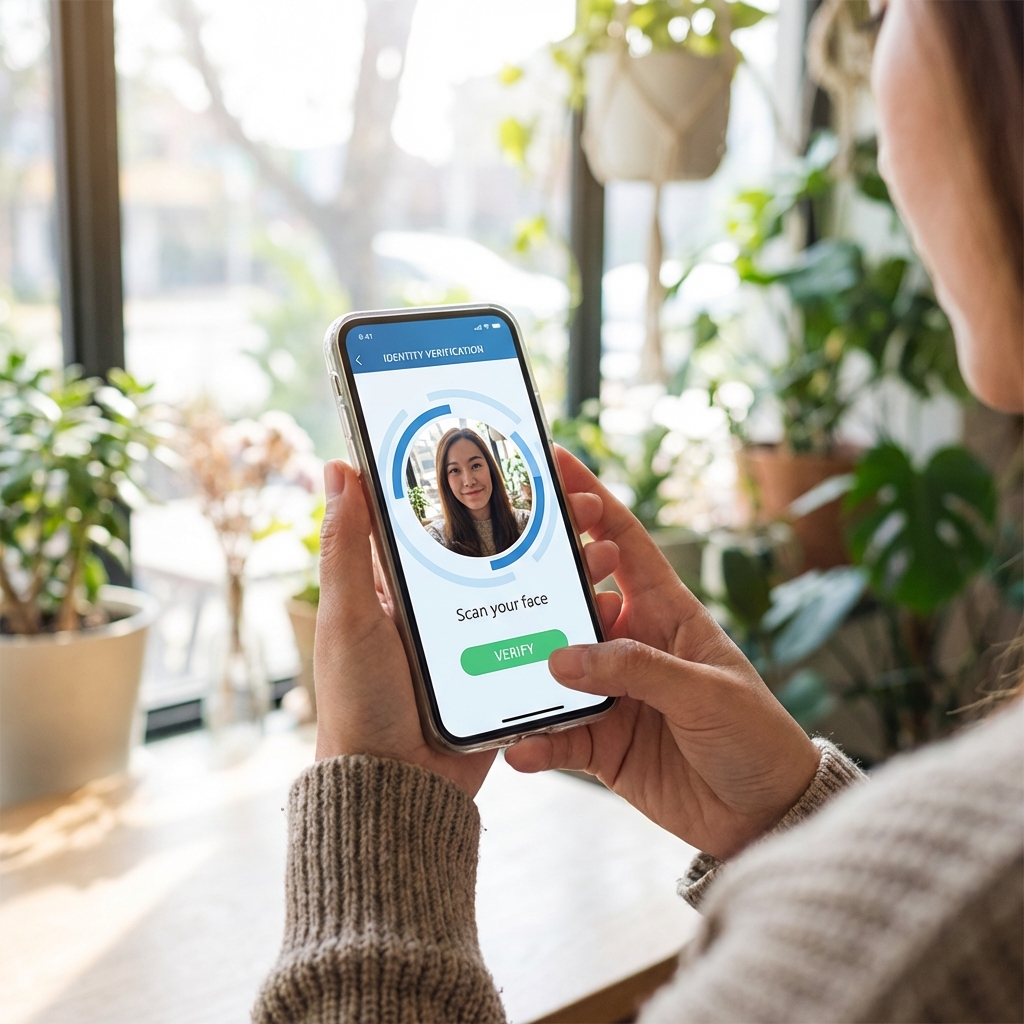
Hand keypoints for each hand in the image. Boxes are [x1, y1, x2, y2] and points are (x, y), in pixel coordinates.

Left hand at [311, 459, 620, 798]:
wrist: (398, 788)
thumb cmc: (361, 701)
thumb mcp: (350, 616)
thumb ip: (345, 546)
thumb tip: (336, 468)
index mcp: (402, 585)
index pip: (445, 521)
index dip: (483, 488)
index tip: (523, 460)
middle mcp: (443, 606)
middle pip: (499, 550)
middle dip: (544, 521)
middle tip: (582, 503)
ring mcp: (475, 639)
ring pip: (528, 588)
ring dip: (568, 563)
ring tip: (604, 546)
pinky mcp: (501, 671)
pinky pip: (541, 635)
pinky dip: (572, 615)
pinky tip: (603, 598)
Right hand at [505, 448, 820, 859]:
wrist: (765, 815)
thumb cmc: (755, 734)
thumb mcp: (706, 692)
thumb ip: (638, 670)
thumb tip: (565, 658)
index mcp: (668, 614)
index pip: (625, 543)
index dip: (592, 501)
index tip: (556, 465)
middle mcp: (633, 645)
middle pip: (576, 599)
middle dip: (542, 583)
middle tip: (503, 569)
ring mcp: (614, 692)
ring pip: (557, 667)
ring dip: (529, 667)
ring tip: (497, 667)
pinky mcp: (602, 741)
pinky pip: (558, 733)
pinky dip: (537, 739)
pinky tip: (521, 746)